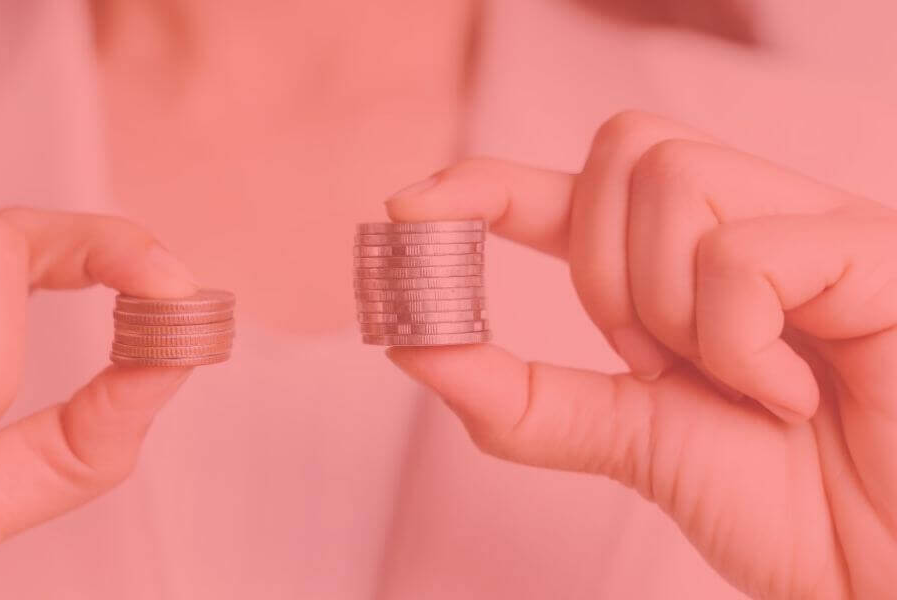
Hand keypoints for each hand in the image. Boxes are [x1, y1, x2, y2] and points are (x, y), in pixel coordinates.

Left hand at [384, 112, 896, 599]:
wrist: (885, 574)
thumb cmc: (787, 506)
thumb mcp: (631, 441)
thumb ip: (527, 400)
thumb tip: (413, 345)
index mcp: (690, 267)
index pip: (574, 189)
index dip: (487, 182)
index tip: (408, 207)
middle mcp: (752, 225)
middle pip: (623, 151)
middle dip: (603, 269)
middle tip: (654, 360)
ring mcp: (815, 227)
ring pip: (673, 177)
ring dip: (670, 304)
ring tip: (735, 379)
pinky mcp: (874, 249)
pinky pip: (745, 251)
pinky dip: (737, 338)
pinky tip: (787, 392)